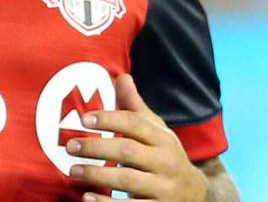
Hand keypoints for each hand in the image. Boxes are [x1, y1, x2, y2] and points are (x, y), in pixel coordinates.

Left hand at [67, 74, 207, 201]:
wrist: (196, 194)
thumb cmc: (166, 157)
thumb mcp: (157, 131)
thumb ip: (136, 108)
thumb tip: (122, 77)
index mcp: (163, 139)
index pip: (135, 124)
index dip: (109, 119)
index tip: (83, 118)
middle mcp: (165, 162)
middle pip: (128, 151)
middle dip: (97, 148)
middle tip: (70, 145)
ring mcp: (163, 188)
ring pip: (127, 181)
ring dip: (97, 175)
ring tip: (73, 171)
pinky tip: (86, 197)